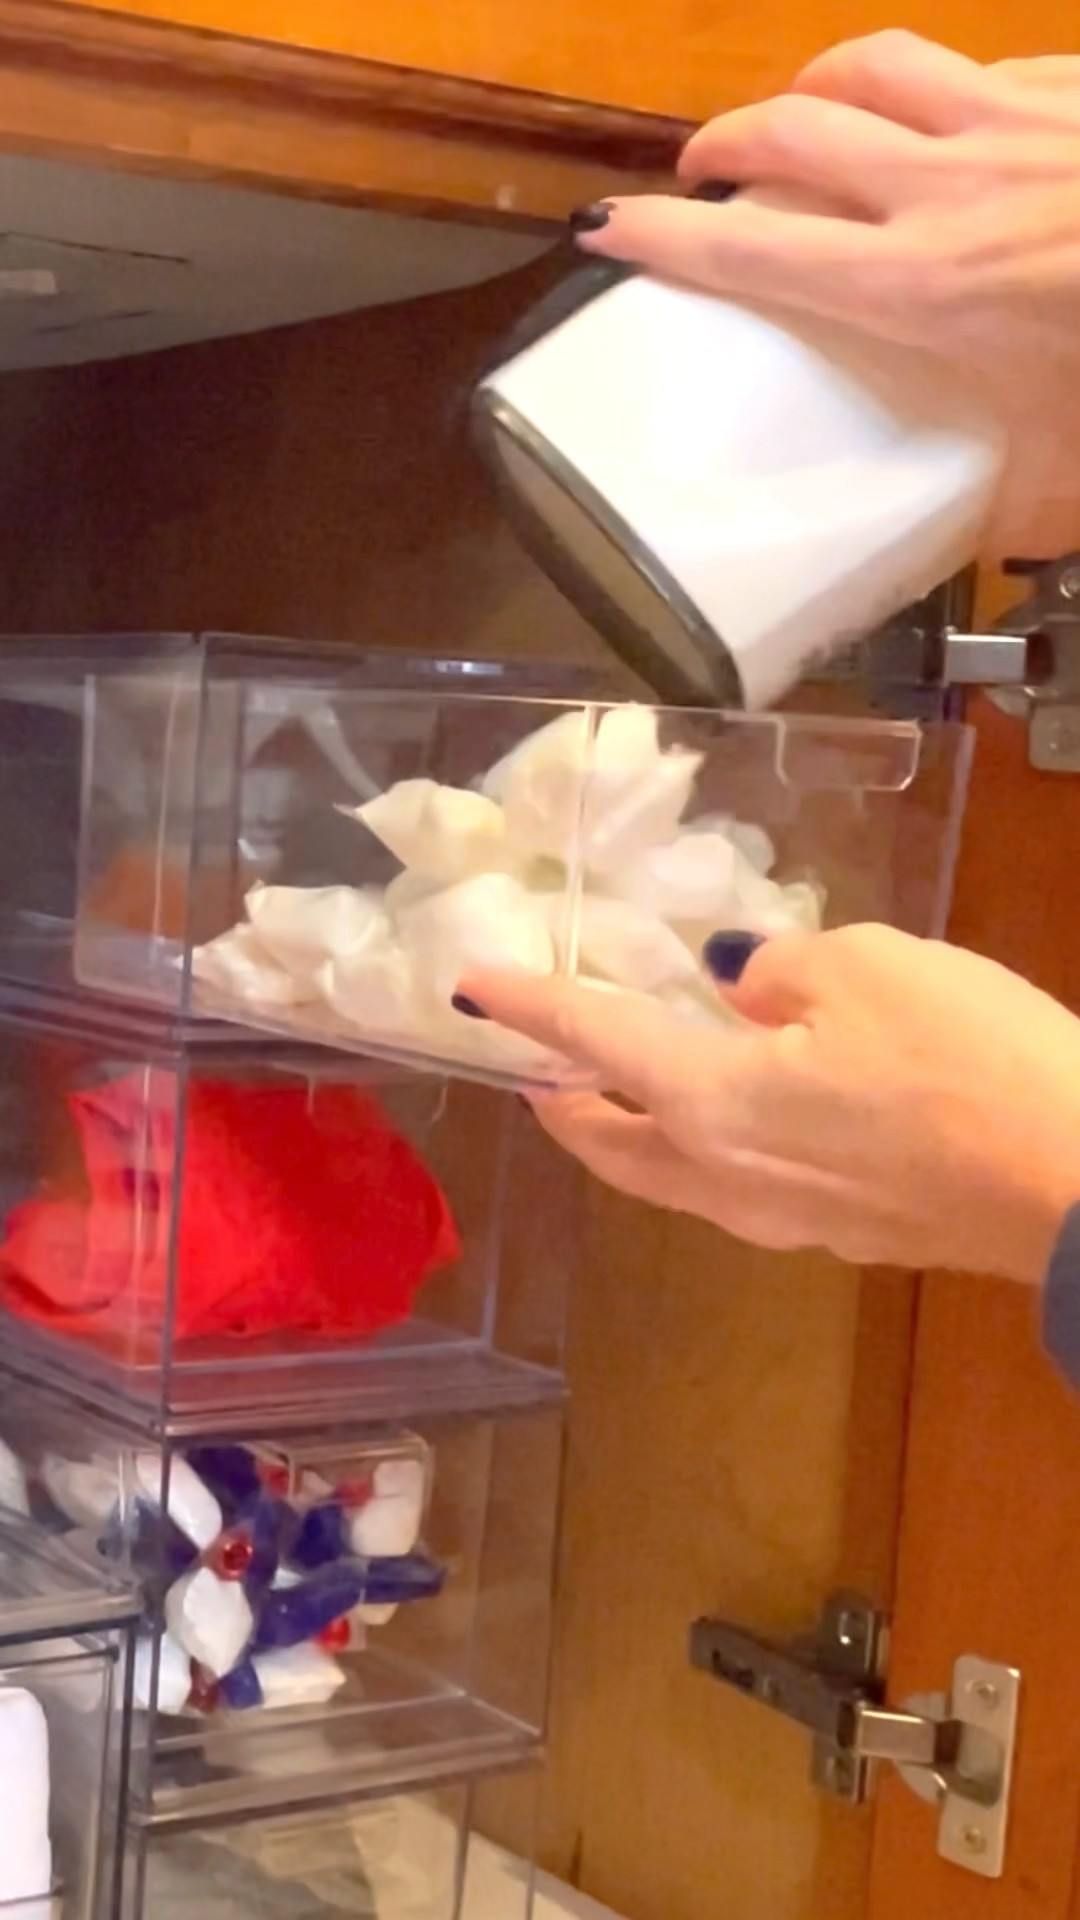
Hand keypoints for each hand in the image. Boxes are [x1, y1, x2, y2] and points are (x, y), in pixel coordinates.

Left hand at [460, 925, 1079, 1282]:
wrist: (1079, 1187)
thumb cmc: (964, 1060)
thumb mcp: (867, 968)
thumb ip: (779, 974)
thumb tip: (741, 988)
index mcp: (709, 1101)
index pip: (590, 1042)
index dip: (525, 1004)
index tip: (467, 987)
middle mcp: (723, 1175)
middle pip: (610, 1146)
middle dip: (563, 1105)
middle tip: (537, 1069)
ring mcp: (783, 1218)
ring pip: (669, 1179)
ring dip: (627, 1135)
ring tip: (618, 1092)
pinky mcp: (842, 1233)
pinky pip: (736, 1189)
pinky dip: (701, 1150)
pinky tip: (736, 1116)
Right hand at [571, 33, 1079, 560]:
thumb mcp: (1063, 481)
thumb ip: (1003, 510)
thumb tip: (976, 540)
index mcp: (917, 291)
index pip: (753, 252)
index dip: (663, 241)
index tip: (605, 233)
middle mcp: (944, 188)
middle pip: (792, 131)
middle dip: (724, 144)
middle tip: (699, 175)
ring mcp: (1010, 122)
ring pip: (872, 65)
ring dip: (813, 84)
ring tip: (797, 114)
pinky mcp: (1071, 88)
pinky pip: (973, 68)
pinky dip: (931, 87)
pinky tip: (943, 117)